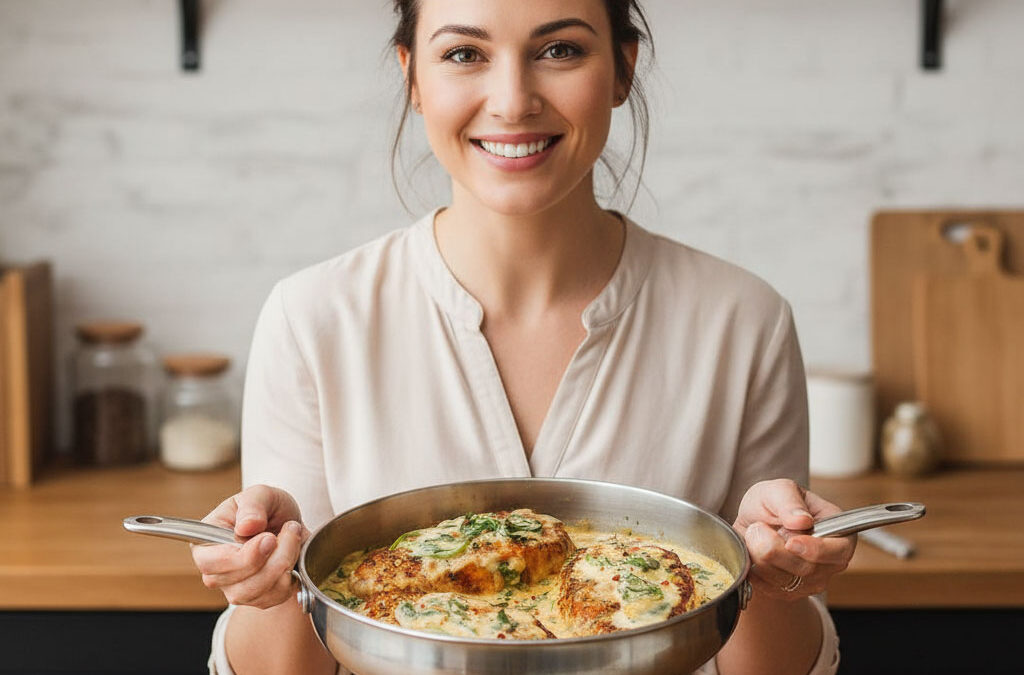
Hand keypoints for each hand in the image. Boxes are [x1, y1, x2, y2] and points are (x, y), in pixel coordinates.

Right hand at [190, 485, 309, 608]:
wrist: (289, 524)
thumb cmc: (268, 509)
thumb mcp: (261, 494)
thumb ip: (252, 506)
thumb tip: (245, 526)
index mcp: (205, 544)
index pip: (209, 563)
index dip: (241, 557)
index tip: (269, 538)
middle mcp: (216, 573)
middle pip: (236, 584)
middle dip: (273, 558)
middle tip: (290, 530)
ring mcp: (236, 589)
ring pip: (259, 593)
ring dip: (286, 563)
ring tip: (293, 537)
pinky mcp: (259, 599)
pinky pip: (276, 597)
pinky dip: (292, 576)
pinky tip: (293, 556)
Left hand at [732, 479, 855, 600]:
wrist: (751, 526)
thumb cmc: (771, 505)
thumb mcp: (777, 490)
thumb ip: (789, 501)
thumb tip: (802, 520)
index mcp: (838, 532)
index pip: (839, 551)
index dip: (815, 550)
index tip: (791, 542)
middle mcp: (830, 562)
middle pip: (808, 569)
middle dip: (775, 549)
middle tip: (757, 527)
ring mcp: (811, 581)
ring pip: (785, 581)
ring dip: (760, 556)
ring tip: (754, 535)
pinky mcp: (789, 593)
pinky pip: (768, 588)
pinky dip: (753, 569)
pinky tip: (752, 552)